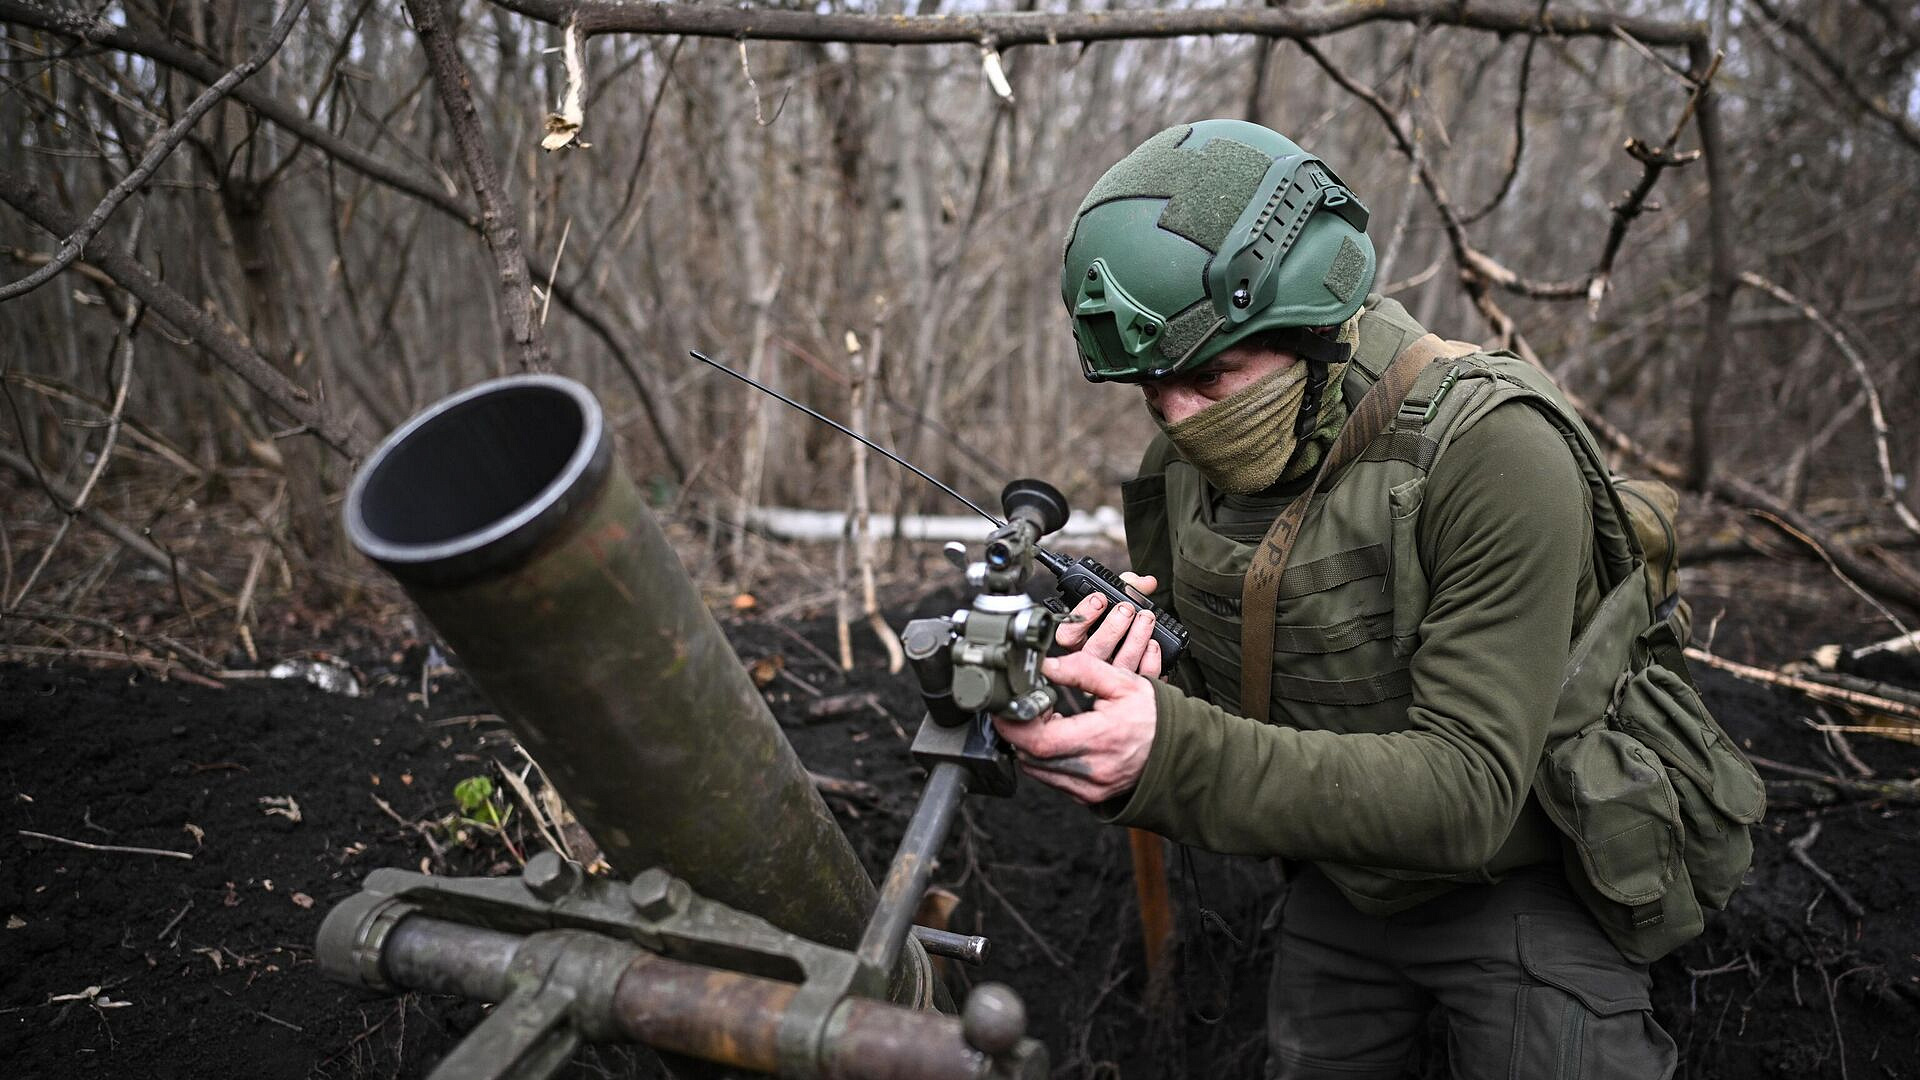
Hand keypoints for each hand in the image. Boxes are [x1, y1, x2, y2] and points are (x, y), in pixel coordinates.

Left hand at [992, 651, 1157, 803]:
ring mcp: (1090, 788)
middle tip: (1025, 708)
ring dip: (1030, 746)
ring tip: (1045, 721)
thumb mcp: (1124, 682)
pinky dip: (1045, 760)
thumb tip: (1047, 664)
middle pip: (1030, 758)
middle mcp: (1093, 770)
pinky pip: (1053, 780)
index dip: (1014, 724)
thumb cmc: (1155, 718)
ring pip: (1037, 772)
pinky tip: (1058, 739)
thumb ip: (1083, 670)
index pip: (1038, 741)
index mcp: (1100, 739)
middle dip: (1017, 732)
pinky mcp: (1089, 796)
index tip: (1009, 705)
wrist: (1182, 752)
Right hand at [1052, 572, 1163, 678]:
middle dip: (1112, 626)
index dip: (1083, 615)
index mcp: (1080, 642)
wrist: (1141, 661)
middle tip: (1127, 609)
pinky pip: (1142, 676)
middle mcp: (1093, 662)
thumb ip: (1129, 587)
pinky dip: (1150, 660)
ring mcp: (1113, 677)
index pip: (1068, 634)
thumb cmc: (1124, 626)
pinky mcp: (1134, 685)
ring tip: (1146, 619)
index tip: (1099, 598)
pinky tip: (1154, 644)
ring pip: (1119, 664)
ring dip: (1135, 638)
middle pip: (1093, 651)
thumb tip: (1146, 583)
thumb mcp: (1119, 601)